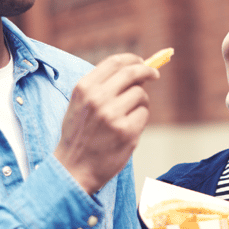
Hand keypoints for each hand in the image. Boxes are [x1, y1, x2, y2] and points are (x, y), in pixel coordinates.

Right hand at [55, 53, 158, 193]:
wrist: (73, 168)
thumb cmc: (79, 135)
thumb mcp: (80, 104)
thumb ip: (102, 86)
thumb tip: (134, 71)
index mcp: (84, 88)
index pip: (115, 62)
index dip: (132, 59)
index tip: (141, 62)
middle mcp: (97, 98)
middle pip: (132, 73)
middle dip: (147, 71)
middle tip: (155, 74)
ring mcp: (112, 115)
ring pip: (141, 95)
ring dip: (140, 102)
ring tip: (128, 116)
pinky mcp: (126, 131)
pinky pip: (143, 114)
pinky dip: (140, 119)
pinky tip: (127, 130)